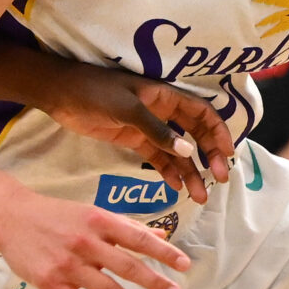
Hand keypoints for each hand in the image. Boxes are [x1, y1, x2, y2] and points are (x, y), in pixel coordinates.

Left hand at [0, 46, 232, 200]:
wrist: (60, 95)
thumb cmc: (94, 91)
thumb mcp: (127, 108)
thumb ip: (157, 130)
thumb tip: (188, 151)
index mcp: (165, 96)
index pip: (203, 113)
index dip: (219, 132)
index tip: (228, 155)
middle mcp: (162, 112)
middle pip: (195, 135)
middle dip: (210, 157)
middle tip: (218, 180)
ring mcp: (148, 127)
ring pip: (177, 151)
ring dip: (191, 172)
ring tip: (200, 197)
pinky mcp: (133, 140)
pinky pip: (157, 158)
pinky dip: (169, 172)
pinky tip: (176, 188)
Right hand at [0, 187, 189, 288]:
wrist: (10, 217)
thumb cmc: (55, 214)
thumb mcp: (91, 213)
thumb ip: (124, 226)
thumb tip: (160, 235)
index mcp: (98, 221)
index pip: (137, 238)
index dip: (163, 252)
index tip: (184, 265)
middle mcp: (85, 242)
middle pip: (127, 266)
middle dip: (154, 282)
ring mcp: (67, 264)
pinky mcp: (49, 282)